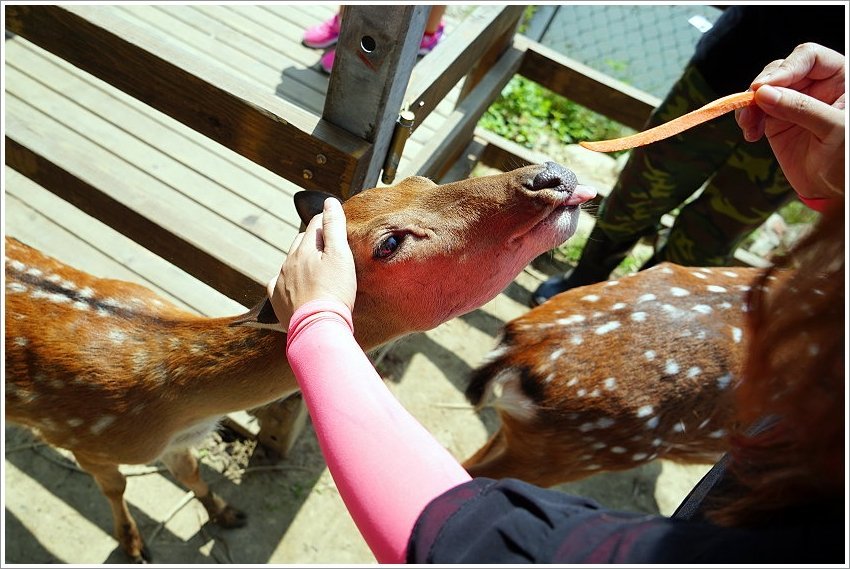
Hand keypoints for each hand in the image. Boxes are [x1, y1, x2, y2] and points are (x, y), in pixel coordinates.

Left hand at [267, 197, 356, 330]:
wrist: (318, 328)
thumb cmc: (334, 292)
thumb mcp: (340, 256)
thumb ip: (334, 227)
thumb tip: (329, 202)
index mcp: (304, 249)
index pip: (316, 224)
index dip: (328, 221)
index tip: (338, 225)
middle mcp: (288, 261)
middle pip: (301, 241)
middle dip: (314, 240)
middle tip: (330, 249)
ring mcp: (280, 281)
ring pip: (290, 262)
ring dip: (302, 261)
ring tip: (318, 271)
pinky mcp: (276, 299)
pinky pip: (278, 283)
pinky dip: (288, 281)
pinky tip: (297, 288)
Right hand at [736, 43, 844, 200]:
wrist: (835, 189)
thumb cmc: (847, 158)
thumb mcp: (834, 129)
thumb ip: (801, 108)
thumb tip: (762, 94)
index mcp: (840, 78)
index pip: (810, 58)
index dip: (786, 68)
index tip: (764, 87)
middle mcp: (815, 86)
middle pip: (781, 70)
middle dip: (763, 87)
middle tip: (752, 105)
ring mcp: (794, 103)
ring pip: (763, 90)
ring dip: (750, 105)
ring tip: (748, 125)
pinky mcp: (777, 121)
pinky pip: (755, 111)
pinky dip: (747, 120)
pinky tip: (750, 134)